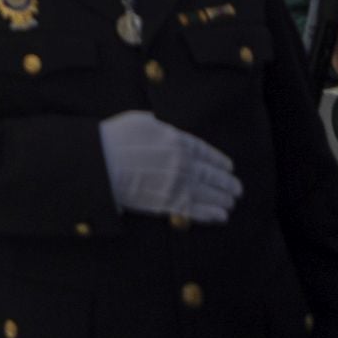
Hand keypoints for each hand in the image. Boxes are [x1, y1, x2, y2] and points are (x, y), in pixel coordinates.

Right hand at [97, 110, 242, 222]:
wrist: (101, 163)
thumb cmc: (115, 139)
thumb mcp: (140, 121)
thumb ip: (158, 125)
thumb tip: (162, 126)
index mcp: (177, 140)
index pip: (206, 152)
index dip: (219, 161)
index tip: (228, 167)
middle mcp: (183, 163)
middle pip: (212, 175)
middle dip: (227, 183)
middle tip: (236, 189)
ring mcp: (177, 184)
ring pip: (209, 194)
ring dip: (223, 199)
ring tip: (230, 203)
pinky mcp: (168, 202)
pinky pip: (196, 211)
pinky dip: (211, 215)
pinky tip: (221, 216)